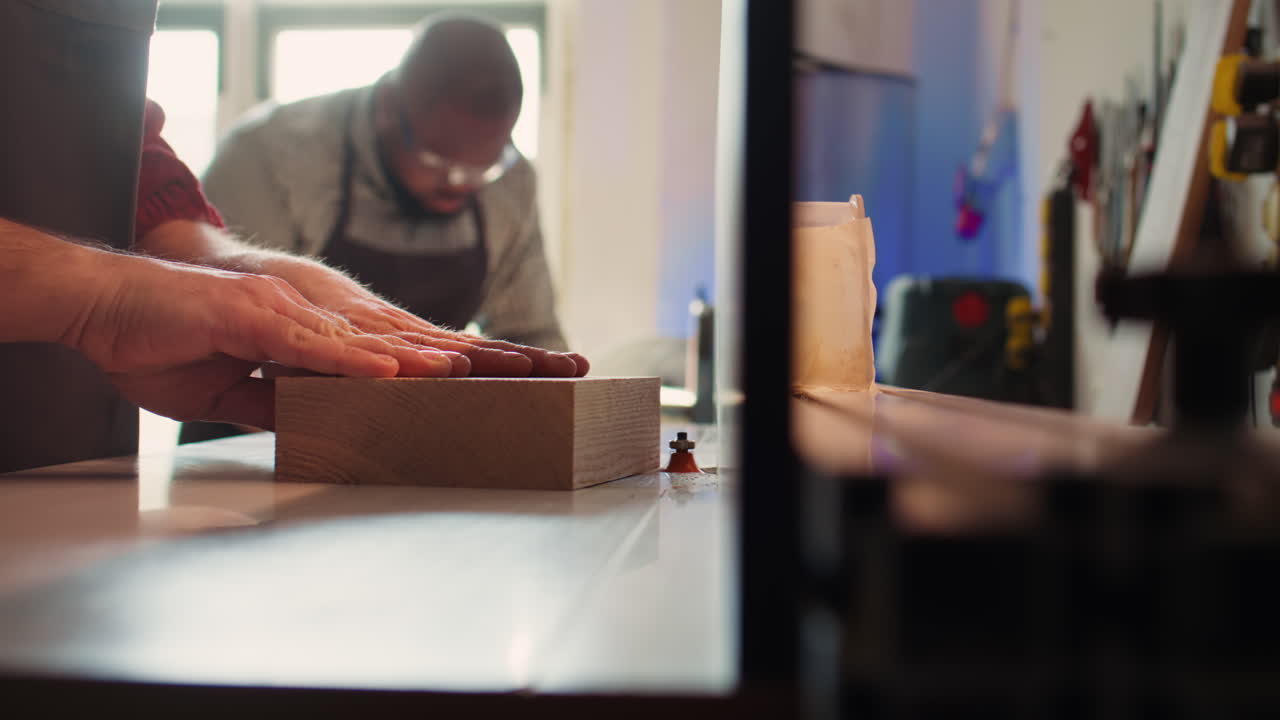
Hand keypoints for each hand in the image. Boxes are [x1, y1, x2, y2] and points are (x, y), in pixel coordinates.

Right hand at [135, 220, 589, 377]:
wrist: (109, 308)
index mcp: (331, 334)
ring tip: (496, 373)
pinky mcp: (257, 316)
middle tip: (562, 366)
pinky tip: (399, 374)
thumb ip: (291, 396)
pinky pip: (315, 346)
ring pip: (383, 340)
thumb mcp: (247, 386)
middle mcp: (326, 315)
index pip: (419, 353)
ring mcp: (296, 312)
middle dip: (496, 356)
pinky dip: (357, 362)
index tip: (535, 380)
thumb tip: (331, 417)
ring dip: (438, 358)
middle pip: (425, 340)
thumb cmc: (173, 342)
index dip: (477, 366)